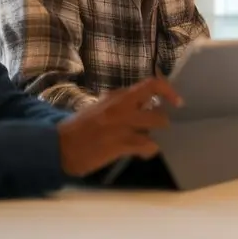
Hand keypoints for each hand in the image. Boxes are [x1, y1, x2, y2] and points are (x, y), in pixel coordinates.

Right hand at [56, 78, 182, 176]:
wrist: (59, 147)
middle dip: (162, 122)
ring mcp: (123, 125)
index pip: (151, 84)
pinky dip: (149, 150)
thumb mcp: (100, 108)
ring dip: (156, 137)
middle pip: (159, 111)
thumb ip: (120, 105)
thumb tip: (141, 105)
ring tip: (147, 143)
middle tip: (156, 130)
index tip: (178, 102)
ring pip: (156, 128)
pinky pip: (148, 146)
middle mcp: (122, 108)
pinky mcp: (121, 143)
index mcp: (117, 97)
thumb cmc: (78, 129)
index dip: (169, 91)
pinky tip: (141, 154)